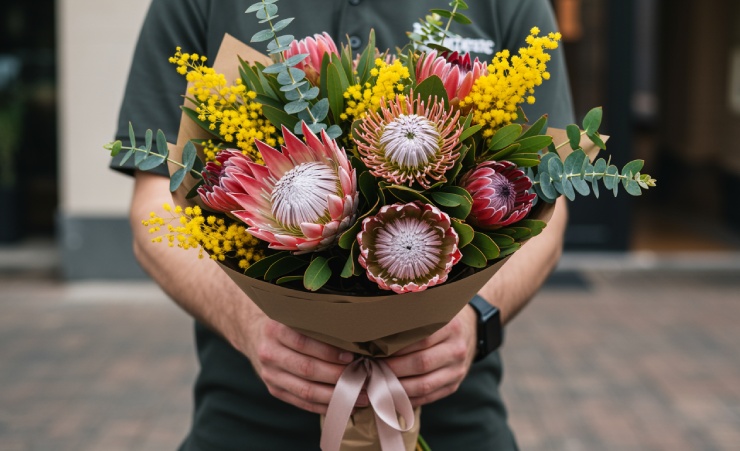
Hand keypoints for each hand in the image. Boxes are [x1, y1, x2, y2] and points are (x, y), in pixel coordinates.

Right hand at [235, 313, 367, 413]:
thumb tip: (357, 332)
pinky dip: (325, 406)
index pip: (304, 342)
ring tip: (360, 396)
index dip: (329, 351)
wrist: (257, 336)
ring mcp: (270, 374)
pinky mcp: (274, 390)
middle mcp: (269, 352)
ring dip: (336, 396)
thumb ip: (318, 321)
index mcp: (275, 329)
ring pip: (306, 390)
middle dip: (338, 376)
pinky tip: (344, 404)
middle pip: (307, 369)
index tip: (353, 356)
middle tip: (363, 378)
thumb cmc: (289, 323)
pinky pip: (302, 403)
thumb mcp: (296, 314)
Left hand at [382, 305, 477, 406]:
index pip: (420, 338)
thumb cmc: (440, 319)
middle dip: (393, 368)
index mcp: (450, 326)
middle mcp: (456, 349)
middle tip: (372, 367)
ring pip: (424, 385)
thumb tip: (377, 330)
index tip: (375, 349)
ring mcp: (457, 370)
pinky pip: (428, 397)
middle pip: (421, 363)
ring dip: (397, 386)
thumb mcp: (432, 311)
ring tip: (378, 382)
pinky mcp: (453, 386)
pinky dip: (408, 398)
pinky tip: (392, 394)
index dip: (396, 346)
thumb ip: (411, 318)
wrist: (470, 330)